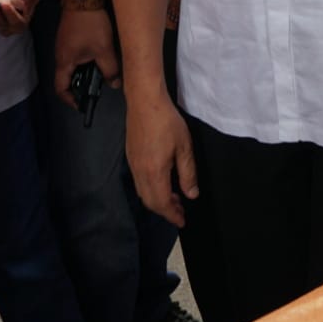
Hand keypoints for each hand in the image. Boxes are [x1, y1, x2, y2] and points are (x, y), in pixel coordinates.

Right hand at [53, 8, 120, 109]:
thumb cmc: (90, 25)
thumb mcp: (104, 49)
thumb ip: (110, 69)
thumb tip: (115, 84)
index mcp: (64, 62)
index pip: (60, 88)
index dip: (70, 99)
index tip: (82, 104)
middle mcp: (60, 55)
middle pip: (68, 78)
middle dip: (82, 86)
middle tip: (97, 88)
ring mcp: (64, 45)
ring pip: (74, 66)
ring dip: (86, 72)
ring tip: (102, 73)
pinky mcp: (70, 37)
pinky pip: (76, 55)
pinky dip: (87, 61)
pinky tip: (100, 57)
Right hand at [126, 91, 197, 226]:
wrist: (145, 100)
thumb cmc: (166, 120)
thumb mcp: (184, 147)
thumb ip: (188, 173)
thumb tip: (191, 194)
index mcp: (154, 172)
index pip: (161, 203)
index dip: (172, 215)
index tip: (182, 221)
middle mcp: (140, 171)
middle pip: (149, 201)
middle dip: (165, 210)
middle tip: (180, 212)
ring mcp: (133, 164)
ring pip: (143, 192)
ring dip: (158, 200)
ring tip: (175, 198)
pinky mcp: (131, 156)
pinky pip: (139, 181)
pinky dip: (151, 189)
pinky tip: (163, 182)